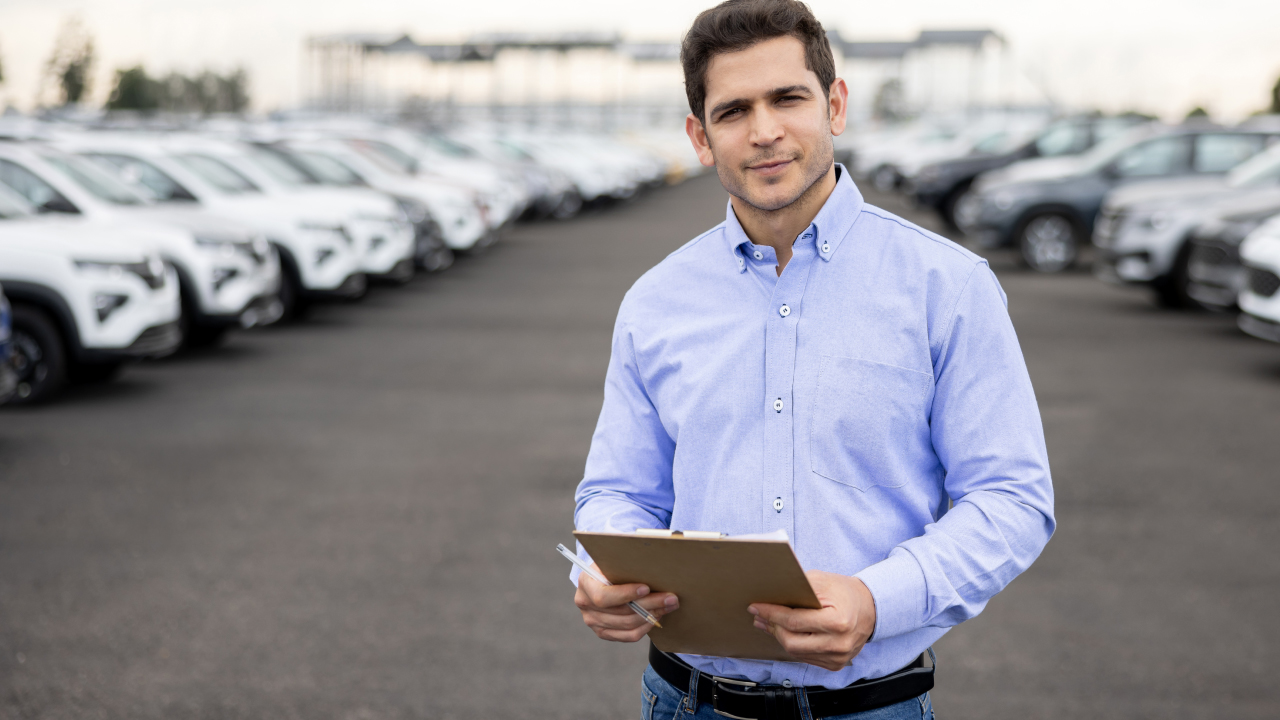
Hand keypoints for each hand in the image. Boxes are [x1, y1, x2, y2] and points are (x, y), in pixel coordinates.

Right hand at [574, 563, 678, 642]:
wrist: (603, 578)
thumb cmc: (613, 566)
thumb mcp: (614, 559)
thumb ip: (626, 563)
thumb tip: (653, 566)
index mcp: (586, 583)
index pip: (604, 596)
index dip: (625, 594)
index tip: (646, 588)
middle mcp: (585, 604)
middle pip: (621, 612)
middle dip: (649, 604)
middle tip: (671, 598)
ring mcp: (593, 621)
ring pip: (628, 625)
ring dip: (652, 615)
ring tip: (669, 605)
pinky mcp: (604, 632)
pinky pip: (629, 636)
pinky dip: (646, 627)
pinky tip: (657, 616)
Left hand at [749, 570, 875, 670]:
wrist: (871, 608)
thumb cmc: (845, 592)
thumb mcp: (822, 581)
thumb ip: (798, 587)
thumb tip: (770, 592)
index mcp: (838, 622)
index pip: (794, 621)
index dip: (772, 614)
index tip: (756, 607)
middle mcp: (839, 644)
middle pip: (792, 642)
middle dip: (772, 628)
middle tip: (759, 616)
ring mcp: (838, 657)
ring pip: (796, 652)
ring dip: (779, 637)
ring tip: (768, 624)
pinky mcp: (836, 664)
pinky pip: (806, 658)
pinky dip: (793, 645)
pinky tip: (785, 633)